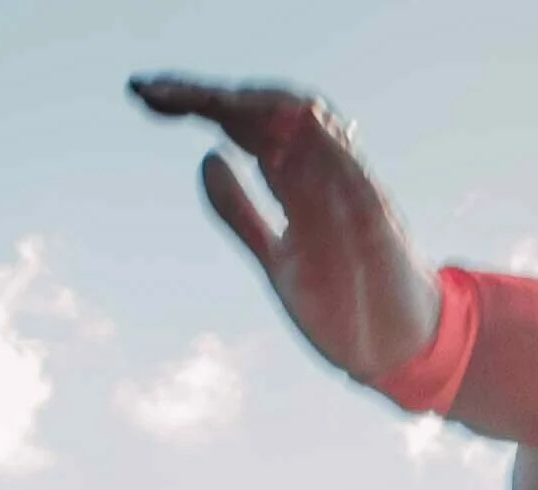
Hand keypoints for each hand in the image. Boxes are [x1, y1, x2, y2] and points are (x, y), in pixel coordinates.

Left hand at [131, 75, 440, 386]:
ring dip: (259, 104)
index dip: (195, 106)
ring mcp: (350, 192)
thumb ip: (241, 211)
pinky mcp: (378, 220)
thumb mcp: (274, 257)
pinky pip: (352, 170)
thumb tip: (206, 159)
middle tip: (153, 91)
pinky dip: (325, 142)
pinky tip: (291, 119)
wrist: (393, 351)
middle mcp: (320, 175)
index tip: (144, 97)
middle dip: (208, 96)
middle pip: (263, 114)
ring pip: (307, 124)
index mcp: (294, 184)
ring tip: (211, 98)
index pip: (241, 127)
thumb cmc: (343, 304)